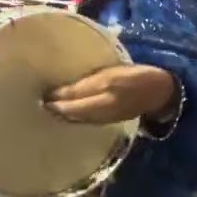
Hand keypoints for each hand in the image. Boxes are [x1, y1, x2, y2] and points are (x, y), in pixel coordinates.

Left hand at [45, 64, 175, 125]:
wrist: (163, 91)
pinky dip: (73, 112)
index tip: (34, 96)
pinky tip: (67, 106)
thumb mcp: (108, 77)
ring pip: (76, 118)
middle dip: (53, 110)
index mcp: (96, 107)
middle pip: (68, 116)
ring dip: (62, 112)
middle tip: (35, 100)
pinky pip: (85, 117)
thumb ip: (81, 88)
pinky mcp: (109, 116)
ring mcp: (103, 119)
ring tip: (47, 102)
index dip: (50, 104)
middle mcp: (96, 118)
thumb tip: (54, 94)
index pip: (65, 108)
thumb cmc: (135, 78)